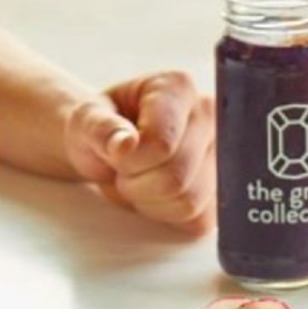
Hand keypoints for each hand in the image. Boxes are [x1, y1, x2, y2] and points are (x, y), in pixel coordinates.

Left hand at [64, 71, 214, 235]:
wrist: (112, 147)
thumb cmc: (101, 128)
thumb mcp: (85, 121)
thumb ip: (101, 128)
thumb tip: (125, 145)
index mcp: (178, 88)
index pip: (161, 143)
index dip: (130, 161)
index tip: (116, 151)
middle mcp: (210, 116)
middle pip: (176, 177)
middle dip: (136, 183)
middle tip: (123, 168)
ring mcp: (222, 154)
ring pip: (188, 203)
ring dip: (150, 201)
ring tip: (139, 178)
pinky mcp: (222, 190)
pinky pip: (196, 220)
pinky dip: (166, 214)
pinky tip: (155, 193)